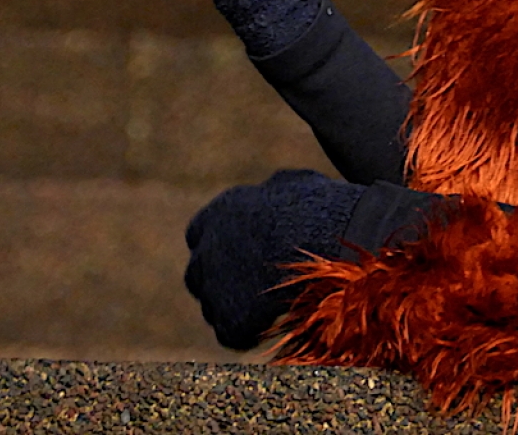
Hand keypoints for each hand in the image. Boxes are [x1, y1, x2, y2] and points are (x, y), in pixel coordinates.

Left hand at [185, 169, 364, 349]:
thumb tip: (276, 190)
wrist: (318, 246)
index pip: (200, 233)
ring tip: (270, 307)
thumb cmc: (314, 209)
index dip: (221, 245)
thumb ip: (273, 191)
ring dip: (234, 309)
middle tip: (252, 285)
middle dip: (220, 280)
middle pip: (199, 273)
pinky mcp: (228, 321)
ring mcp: (213, 290)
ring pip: (213, 307)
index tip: (241, 252)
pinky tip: (272, 326)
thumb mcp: (294, 184)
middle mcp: (205, 252)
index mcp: (218, 215)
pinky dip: (248, 334)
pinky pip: (232, 334)